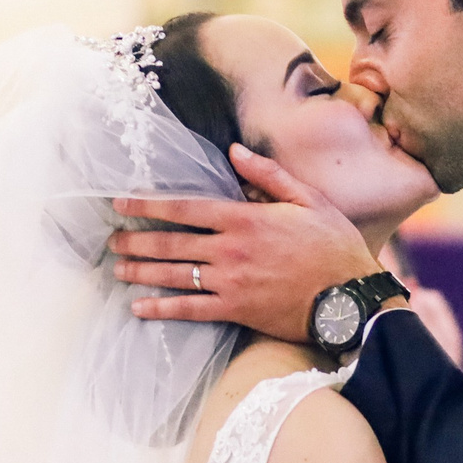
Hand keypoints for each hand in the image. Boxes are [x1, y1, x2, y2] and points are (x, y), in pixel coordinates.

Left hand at [112, 144, 381, 341]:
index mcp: (245, 218)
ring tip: (119, 268)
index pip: (185, 207)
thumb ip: (267, 175)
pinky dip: (162, 309)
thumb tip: (234, 152)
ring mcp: (231, 282)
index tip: (122, 203)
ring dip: (142, 271)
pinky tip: (140, 307)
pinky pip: (191, 309)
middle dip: (137, 240)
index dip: (149, 205)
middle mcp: (231, 249)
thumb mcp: (307, 200)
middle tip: (112, 240)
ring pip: (175, 275)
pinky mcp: (236, 310)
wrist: (350, 297)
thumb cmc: (333, 246)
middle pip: (172, 242)